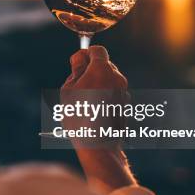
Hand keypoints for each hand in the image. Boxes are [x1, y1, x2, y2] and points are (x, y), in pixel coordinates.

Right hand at [61, 46, 136, 192]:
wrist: (98, 144)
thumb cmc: (79, 116)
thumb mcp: (68, 89)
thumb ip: (76, 70)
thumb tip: (80, 60)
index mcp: (102, 70)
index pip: (97, 50)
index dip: (85, 54)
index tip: (76, 64)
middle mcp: (117, 78)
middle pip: (104, 64)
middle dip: (91, 70)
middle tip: (76, 84)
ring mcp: (124, 91)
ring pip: (108, 79)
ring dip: (97, 83)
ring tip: (83, 101)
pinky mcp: (126, 104)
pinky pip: (113, 92)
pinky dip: (104, 95)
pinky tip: (94, 110)